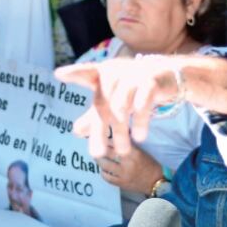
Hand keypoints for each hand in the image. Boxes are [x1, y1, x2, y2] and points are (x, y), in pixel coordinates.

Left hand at [56, 57, 182, 157]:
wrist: (167, 76)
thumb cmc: (134, 88)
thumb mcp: (114, 101)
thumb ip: (95, 115)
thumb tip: (76, 132)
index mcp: (103, 74)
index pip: (86, 73)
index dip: (74, 73)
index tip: (59, 74)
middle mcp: (116, 73)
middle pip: (102, 104)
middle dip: (100, 131)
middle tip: (97, 154)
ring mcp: (134, 75)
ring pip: (121, 106)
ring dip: (120, 131)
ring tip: (123, 151)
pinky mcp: (151, 81)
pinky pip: (142, 104)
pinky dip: (141, 121)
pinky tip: (140, 137)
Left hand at [96, 143, 163, 194]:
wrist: (156, 181)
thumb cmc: (149, 164)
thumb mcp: (141, 151)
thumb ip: (129, 143)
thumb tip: (120, 132)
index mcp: (134, 152)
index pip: (115, 142)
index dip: (107, 139)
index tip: (103, 138)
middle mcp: (127, 163)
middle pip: (107, 153)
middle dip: (100, 148)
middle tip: (96, 146)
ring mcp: (123, 174)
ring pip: (105, 165)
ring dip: (99, 160)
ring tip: (98, 157)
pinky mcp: (121, 183)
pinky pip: (107, 177)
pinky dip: (103, 172)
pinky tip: (103, 169)